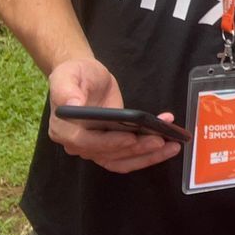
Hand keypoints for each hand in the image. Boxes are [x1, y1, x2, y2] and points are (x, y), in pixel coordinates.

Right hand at [47, 58, 180, 173]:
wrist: (86, 78)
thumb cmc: (75, 75)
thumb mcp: (67, 76)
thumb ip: (66, 91)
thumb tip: (72, 105)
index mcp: (64, 129)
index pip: (87, 141)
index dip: (110, 142)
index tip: (132, 137)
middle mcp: (77, 144)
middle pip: (108, 154)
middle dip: (136, 148)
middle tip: (160, 140)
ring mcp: (94, 148)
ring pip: (121, 160)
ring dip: (147, 156)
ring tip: (171, 145)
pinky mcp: (110, 146)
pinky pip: (128, 157)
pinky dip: (147, 155)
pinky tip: (166, 144)